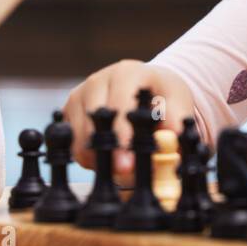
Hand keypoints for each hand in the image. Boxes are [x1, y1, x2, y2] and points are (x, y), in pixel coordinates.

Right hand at [62, 60, 195, 181]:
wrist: (145, 86)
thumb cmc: (162, 95)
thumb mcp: (178, 103)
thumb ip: (177, 121)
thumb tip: (171, 141)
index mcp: (126, 73)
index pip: (118, 104)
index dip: (123, 134)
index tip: (128, 161)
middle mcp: (97, 81)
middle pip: (93, 120)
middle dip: (108, 150)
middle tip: (124, 173)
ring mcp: (79, 95)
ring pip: (79, 137)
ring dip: (98, 157)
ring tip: (122, 165)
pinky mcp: (68, 111)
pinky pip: (72, 143)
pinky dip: (88, 157)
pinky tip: (109, 157)